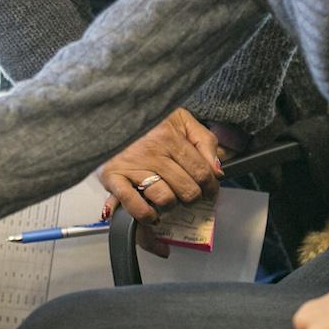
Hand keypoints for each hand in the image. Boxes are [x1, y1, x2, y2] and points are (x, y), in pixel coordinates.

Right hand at [97, 108, 222, 222]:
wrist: (111, 113)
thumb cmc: (149, 119)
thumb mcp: (182, 120)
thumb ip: (205, 141)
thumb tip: (217, 171)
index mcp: (170, 136)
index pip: (202, 172)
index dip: (211, 186)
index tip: (210, 190)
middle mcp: (152, 152)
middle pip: (187, 190)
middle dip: (193, 197)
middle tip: (189, 193)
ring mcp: (132, 166)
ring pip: (165, 200)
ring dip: (172, 205)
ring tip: (169, 198)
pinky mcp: (113, 178)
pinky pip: (135, 207)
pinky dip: (147, 216)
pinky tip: (152, 214)